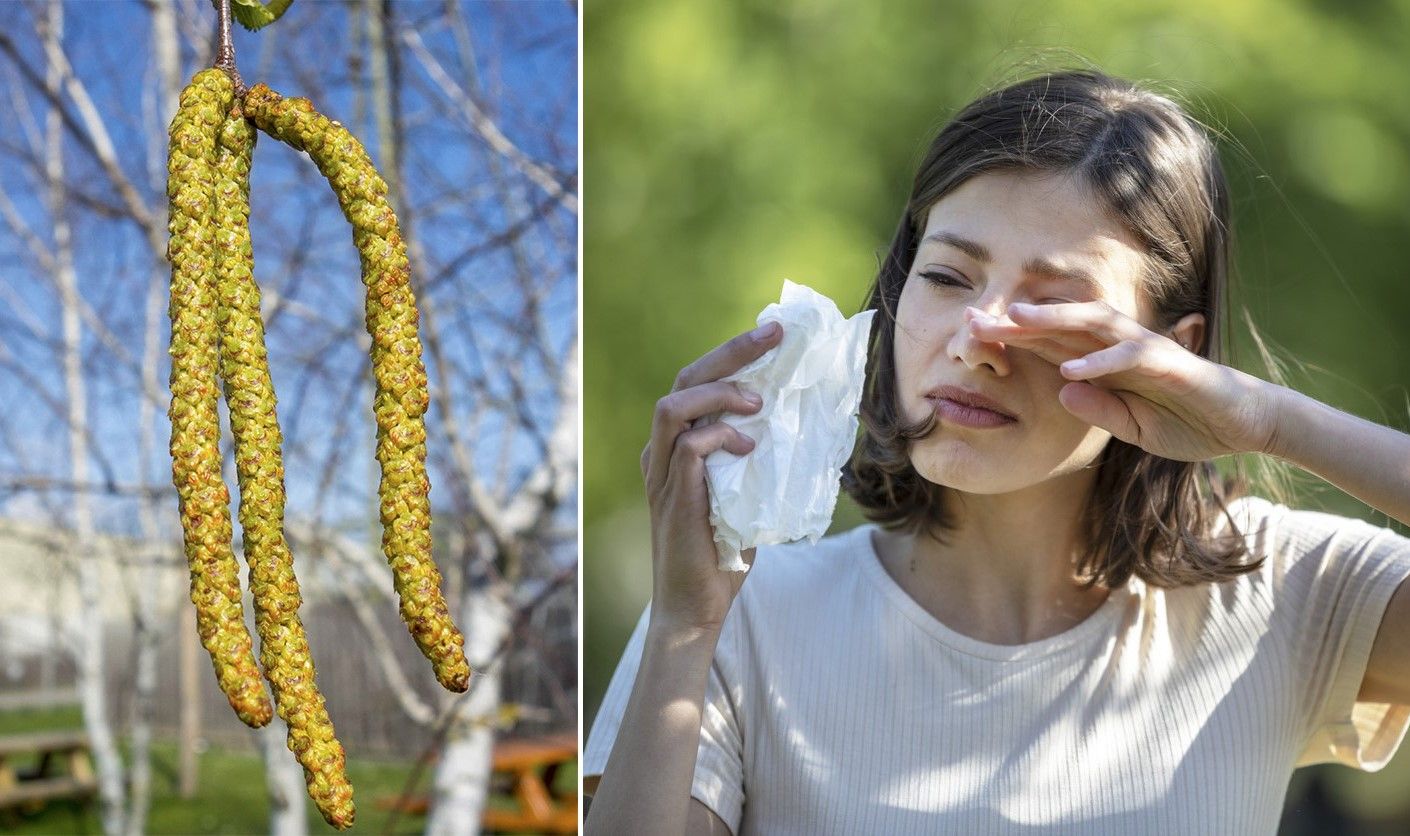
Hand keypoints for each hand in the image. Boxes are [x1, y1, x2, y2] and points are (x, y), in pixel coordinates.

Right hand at [639, 321, 782, 633]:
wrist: (696, 608)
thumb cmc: (724, 554)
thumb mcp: (747, 493)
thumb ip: (759, 459)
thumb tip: (806, 425)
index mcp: (676, 446)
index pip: (697, 382)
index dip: (732, 354)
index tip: (772, 332)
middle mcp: (661, 452)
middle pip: (684, 379)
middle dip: (730, 352)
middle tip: (773, 335)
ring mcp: (662, 473)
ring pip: (674, 405)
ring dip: (720, 394)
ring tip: (757, 402)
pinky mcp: (672, 496)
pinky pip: (689, 447)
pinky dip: (721, 438)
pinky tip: (750, 447)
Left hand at [966, 301, 1277, 461]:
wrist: (1246, 427)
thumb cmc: (1189, 423)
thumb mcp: (1133, 428)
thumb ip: (1099, 409)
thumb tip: (1064, 391)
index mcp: (1106, 363)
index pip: (1051, 344)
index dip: (1012, 338)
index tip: (970, 335)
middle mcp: (1120, 348)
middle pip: (1062, 325)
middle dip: (1017, 322)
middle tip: (972, 319)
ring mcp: (1145, 351)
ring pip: (1093, 324)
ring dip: (1053, 320)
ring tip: (1015, 320)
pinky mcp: (1170, 365)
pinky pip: (1131, 357)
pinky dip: (1100, 361)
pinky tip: (1072, 368)